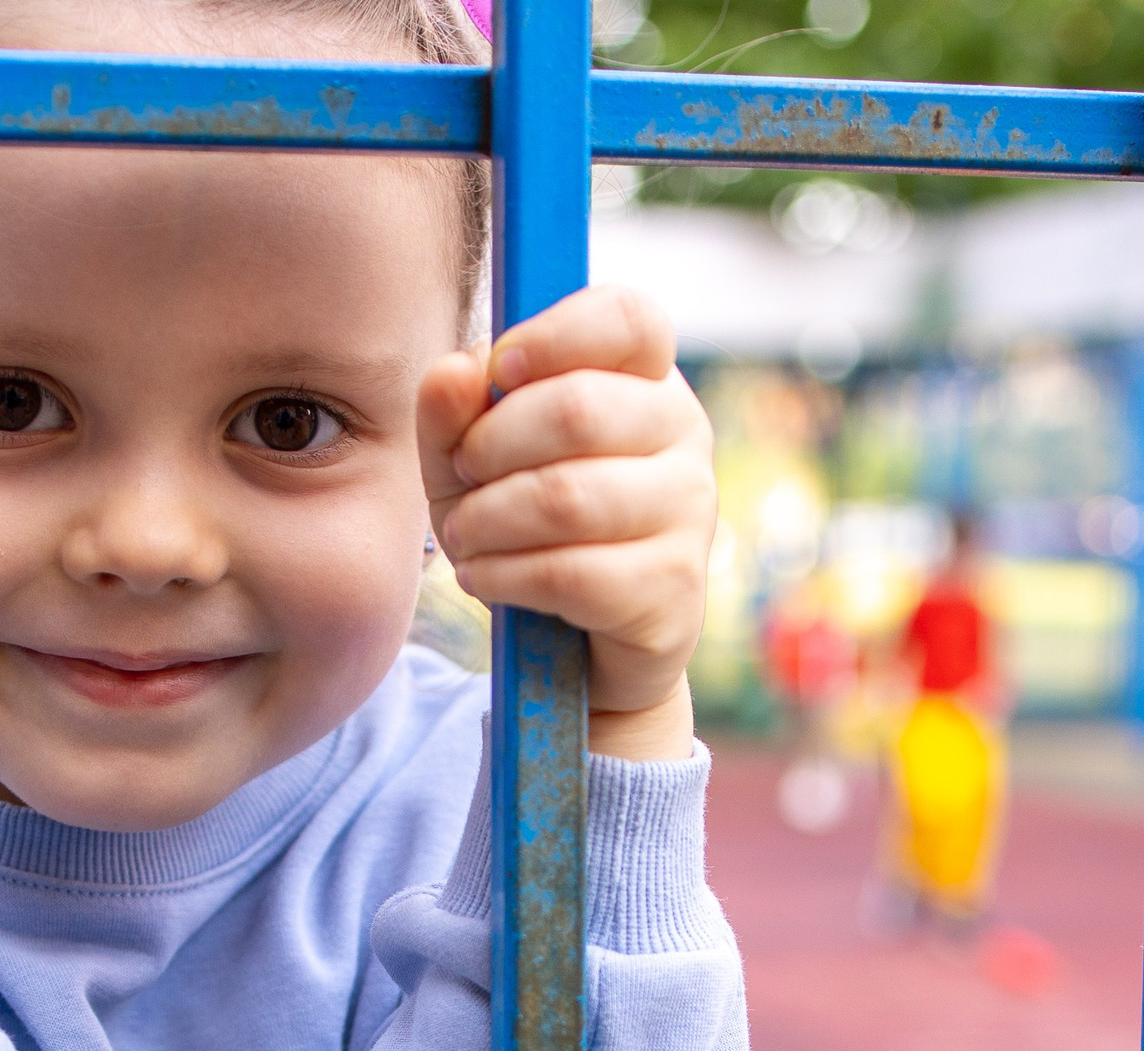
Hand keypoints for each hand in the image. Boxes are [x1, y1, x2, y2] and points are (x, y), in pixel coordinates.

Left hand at [418, 285, 715, 761]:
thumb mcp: (471, 462)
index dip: (555, 334)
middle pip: (579, 409)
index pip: (628, 319)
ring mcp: (690, 510)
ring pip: (568, 498)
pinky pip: (570, 573)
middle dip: (491, 446)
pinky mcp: (674, 587)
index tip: (500, 370)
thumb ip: (453, 411)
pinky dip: (503, 575)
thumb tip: (456, 372)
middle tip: (462, 476)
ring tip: (464, 536)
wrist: (582, 640)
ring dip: (487, 520)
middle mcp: (684, 432)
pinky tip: (482, 577)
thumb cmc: (528, 525)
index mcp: (645, 376)